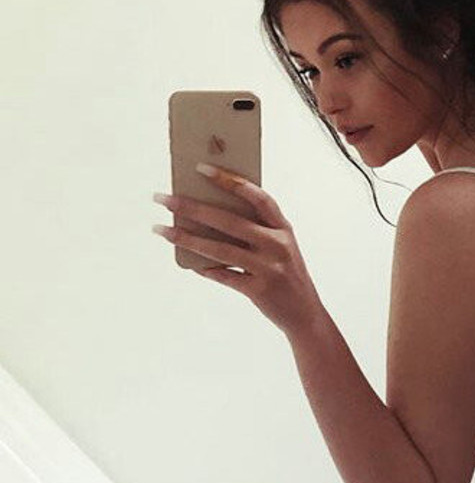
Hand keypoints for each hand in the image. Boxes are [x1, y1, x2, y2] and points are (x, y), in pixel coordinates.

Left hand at [152, 165, 324, 336]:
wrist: (305, 313)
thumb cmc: (286, 274)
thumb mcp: (280, 247)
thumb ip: (255, 231)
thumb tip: (207, 216)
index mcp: (283, 229)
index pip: (257, 197)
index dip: (230, 181)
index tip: (201, 168)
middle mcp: (277, 245)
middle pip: (229, 221)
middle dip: (192, 207)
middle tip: (164, 198)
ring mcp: (269, 268)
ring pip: (219, 249)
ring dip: (186, 238)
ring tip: (162, 229)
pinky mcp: (258, 290)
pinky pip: (223, 276)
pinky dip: (204, 268)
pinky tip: (188, 262)